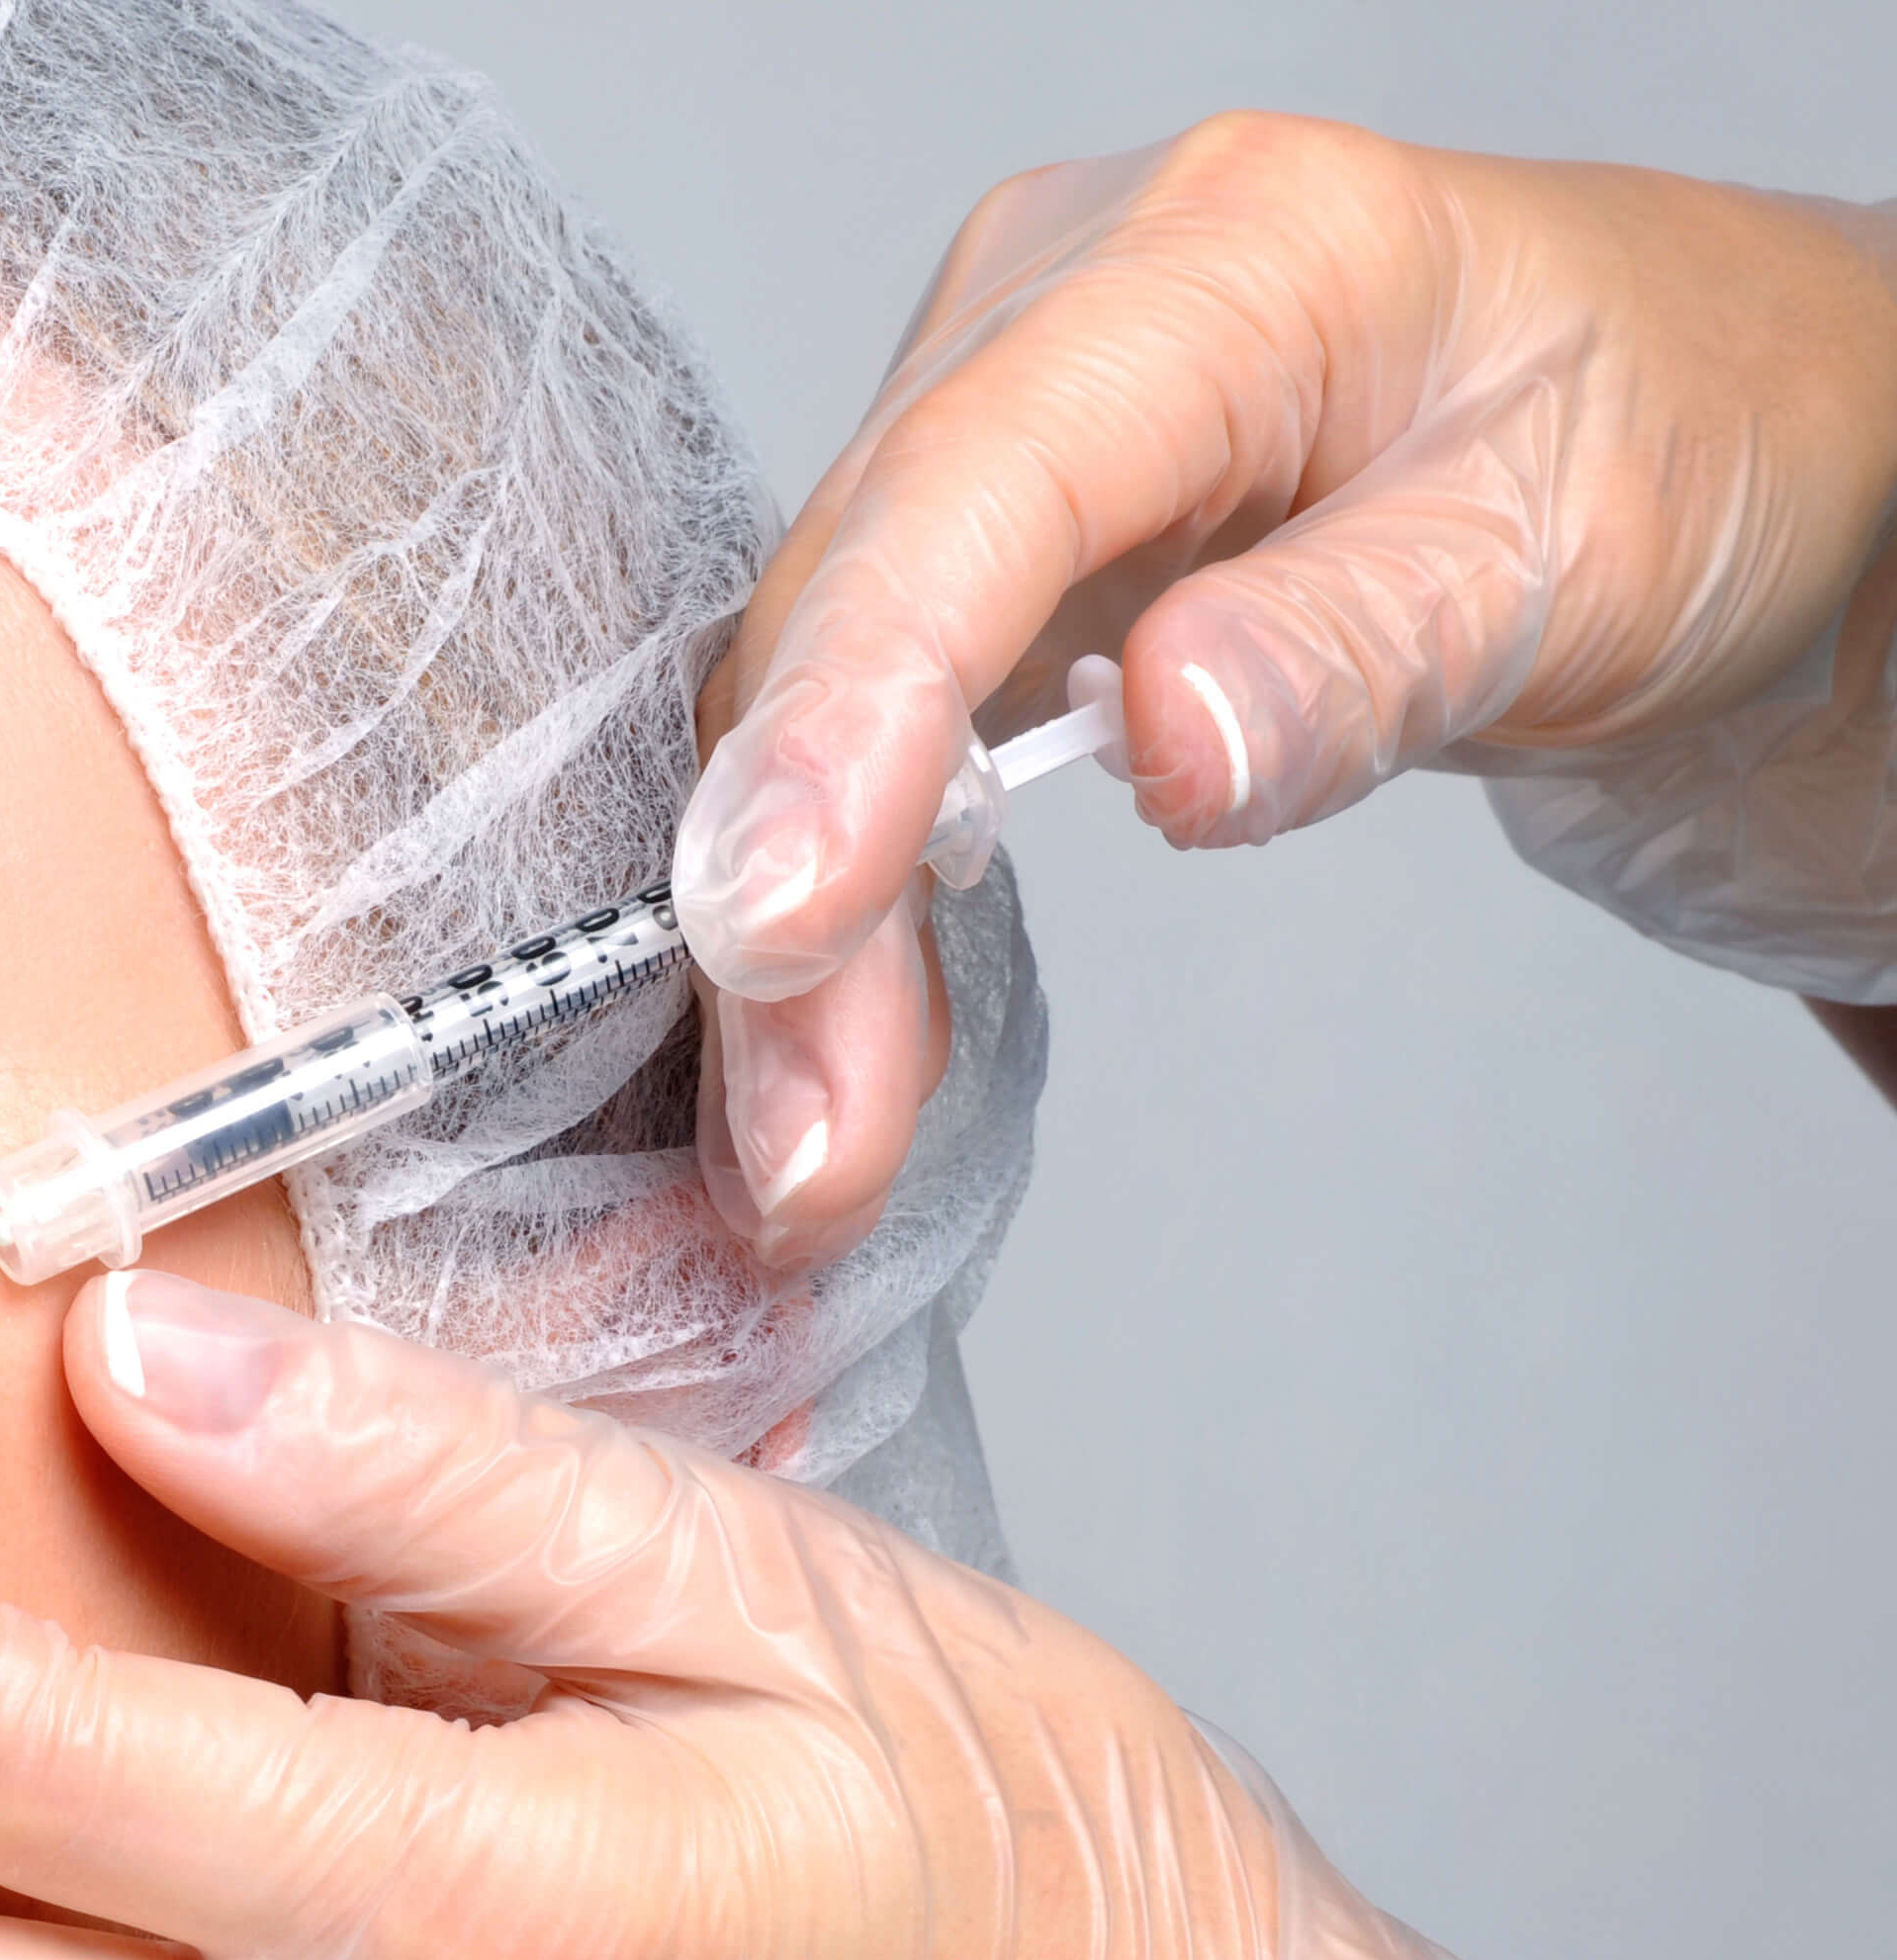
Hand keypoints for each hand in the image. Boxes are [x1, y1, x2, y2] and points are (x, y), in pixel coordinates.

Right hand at [675, 117, 1896, 1265]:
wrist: (1722, 425)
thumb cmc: (1690, 440)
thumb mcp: (1581, 550)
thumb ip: (1364, 643)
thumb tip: (1166, 741)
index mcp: (1226, 257)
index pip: (972, 491)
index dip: (857, 712)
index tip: (783, 917)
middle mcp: (1057, 314)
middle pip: (843, 615)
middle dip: (794, 894)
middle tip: (807, 1151)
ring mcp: (995, 428)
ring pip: (807, 697)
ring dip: (793, 940)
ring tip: (811, 1156)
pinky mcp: (977, 548)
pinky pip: (851, 734)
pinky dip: (841, 910)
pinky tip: (843, 1053)